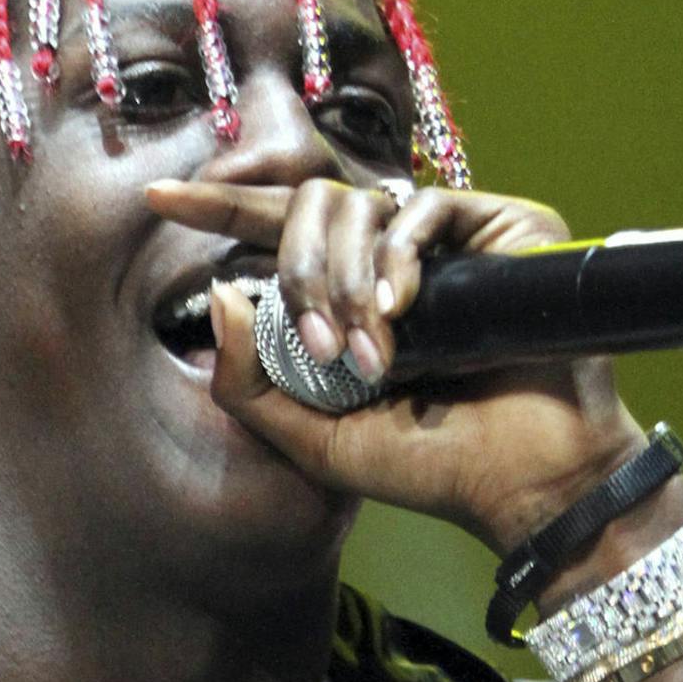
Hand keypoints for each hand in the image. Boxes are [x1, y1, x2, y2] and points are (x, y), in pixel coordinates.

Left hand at [144, 176, 646, 554]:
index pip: (279, 235)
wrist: (525, 480)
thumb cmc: (432, 468)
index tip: (157, 201)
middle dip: (302, 273)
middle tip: (325, 344)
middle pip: (312, 209)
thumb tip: (223, 293)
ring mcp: (450, 241)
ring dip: (349, 280)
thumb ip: (252, 385)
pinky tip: (402, 310)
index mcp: (349, 299)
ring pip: (362, 208)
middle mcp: (395, 260)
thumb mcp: (317, 440)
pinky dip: (399, 258)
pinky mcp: (502, 227)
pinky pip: (424, 210)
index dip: (220, 210)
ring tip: (377, 352)